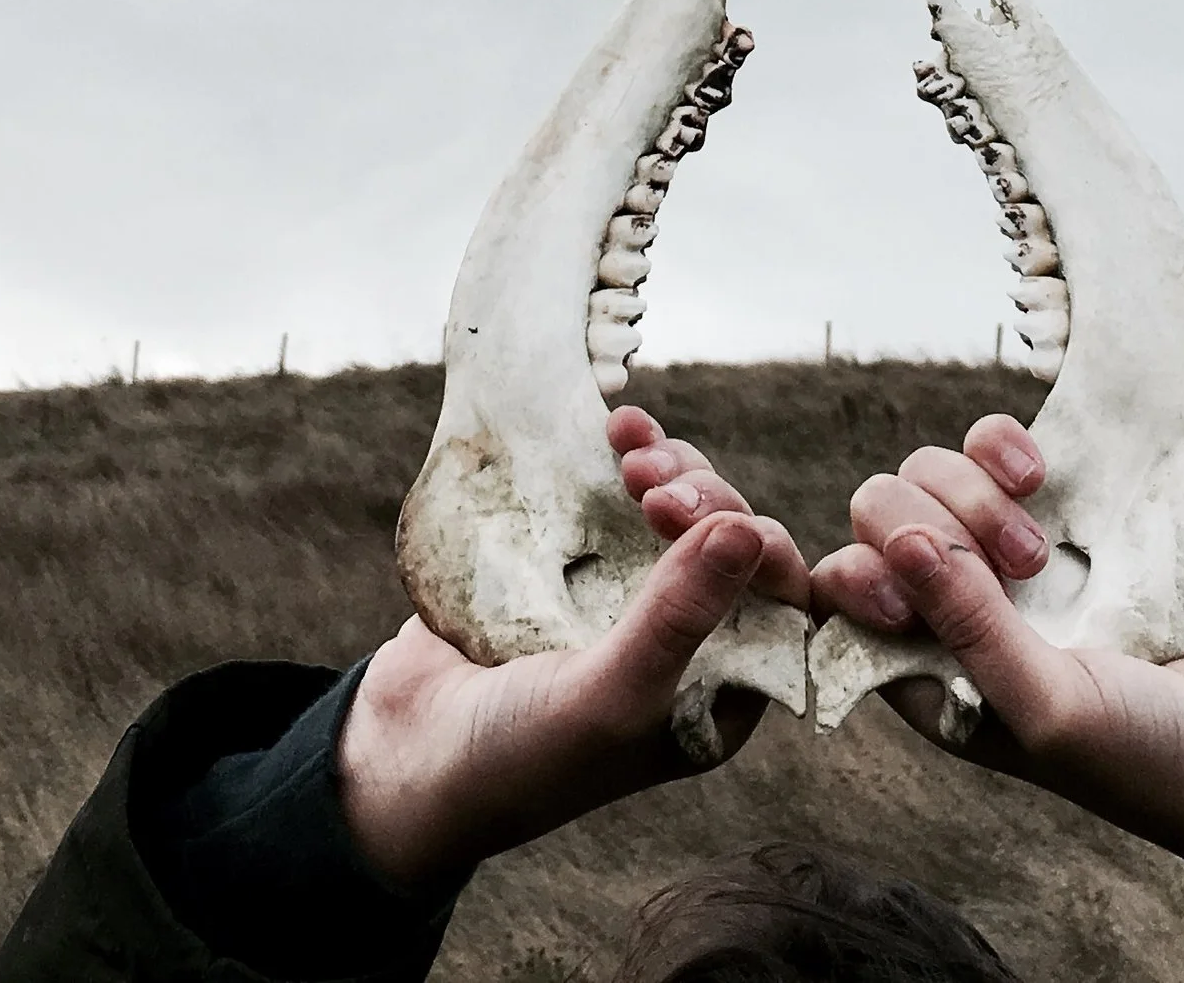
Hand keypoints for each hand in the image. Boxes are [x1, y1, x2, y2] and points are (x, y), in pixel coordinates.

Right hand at [341, 407, 809, 889]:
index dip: (760, 548)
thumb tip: (750, 531)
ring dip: (668, 465)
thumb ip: (678, 617)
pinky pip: (620, 491)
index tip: (707, 517)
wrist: (404, 753)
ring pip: (680, 503)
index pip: (779, 603)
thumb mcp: (608, 696)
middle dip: (705, 496)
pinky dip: (625, 453)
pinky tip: (615, 427)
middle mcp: (686, 636)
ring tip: (630, 450)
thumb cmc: (518, 755)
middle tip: (652, 487)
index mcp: (717, 688)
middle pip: (731, 538)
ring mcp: (629, 589)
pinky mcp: (577, 555)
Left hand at [811, 416, 1183, 953]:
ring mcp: (1000, 560)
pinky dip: (1003, 447)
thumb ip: (970, 628)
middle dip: (932, 519)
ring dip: (975, 489)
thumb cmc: (1147, 757)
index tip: (871, 572)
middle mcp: (949, 612)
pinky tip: (1044, 477)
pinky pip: (993, 448)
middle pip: (881, 513)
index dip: (837, 571)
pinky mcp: (1054, 516)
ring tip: (1042, 548)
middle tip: (1019, 568)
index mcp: (922, 672)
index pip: (835, 596)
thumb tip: (895, 544)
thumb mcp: (1052, 709)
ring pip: (931, 470)